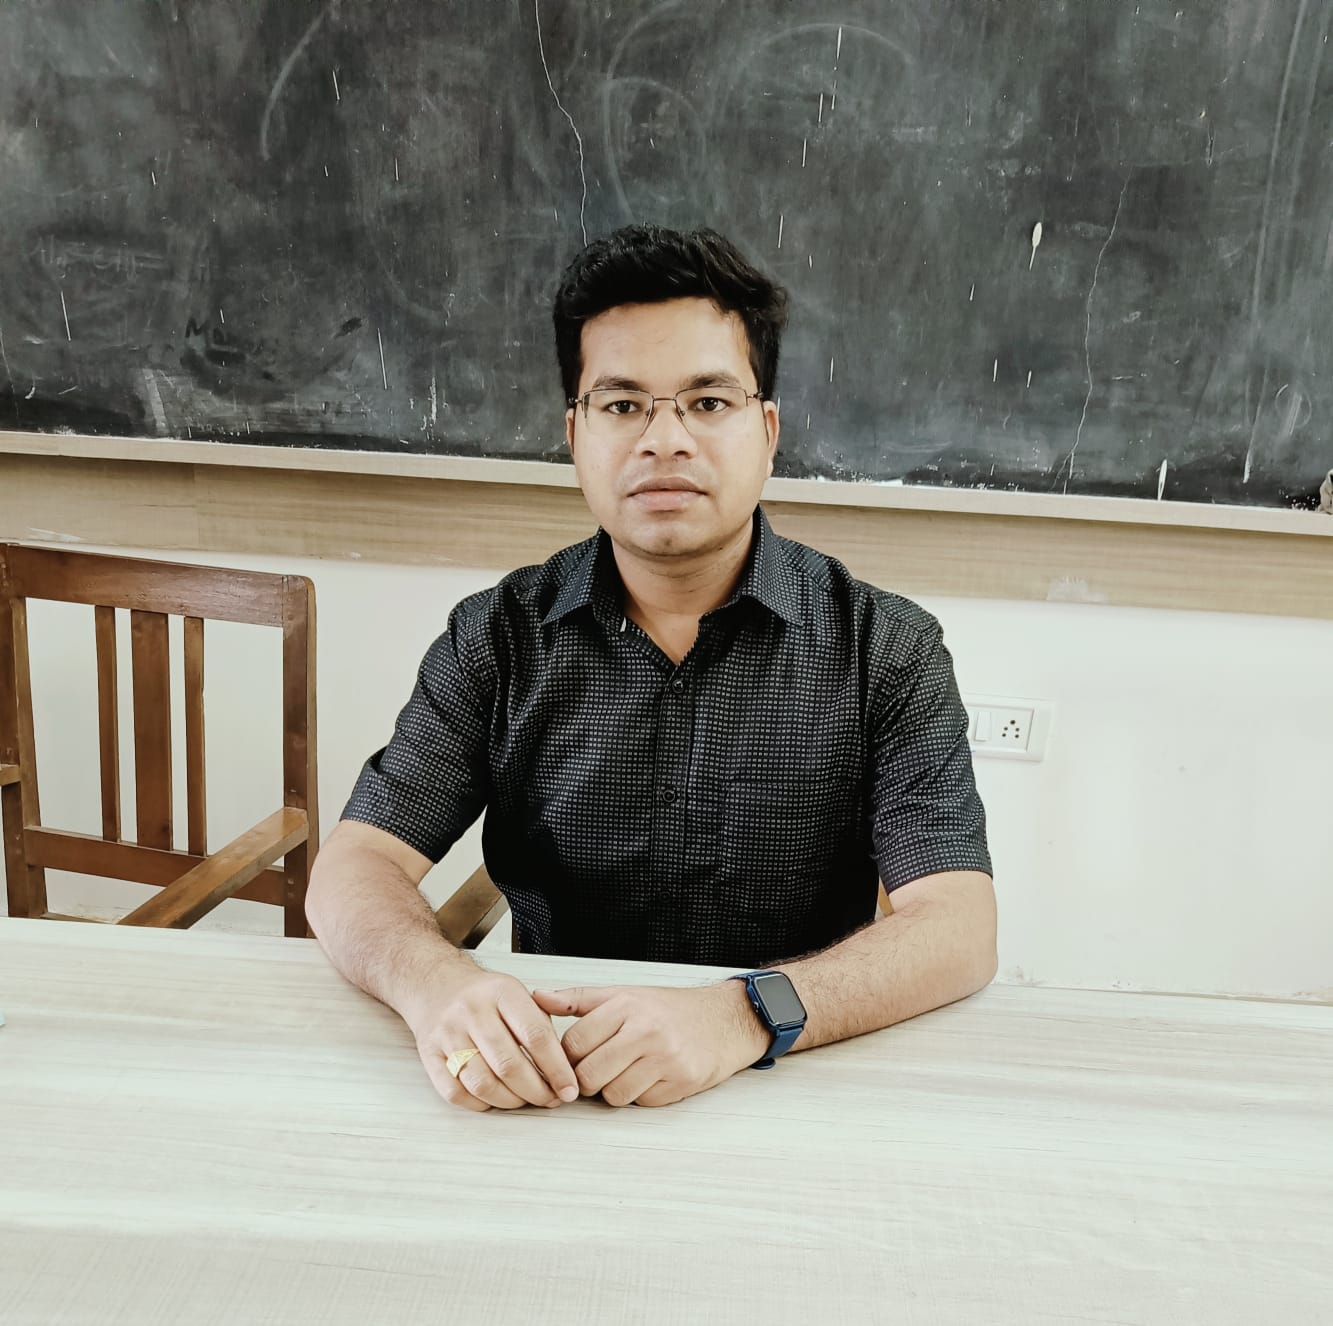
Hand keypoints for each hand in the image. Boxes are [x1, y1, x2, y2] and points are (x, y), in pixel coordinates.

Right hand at [406, 968, 580, 1112]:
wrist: (438, 984)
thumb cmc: (484, 995)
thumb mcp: (518, 993)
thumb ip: (542, 1024)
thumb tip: (565, 1068)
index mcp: (502, 992)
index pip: (536, 1035)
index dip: (557, 1068)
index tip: (569, 1087)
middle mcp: (472, 1010)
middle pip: (509, 1064)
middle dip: (536, 1091)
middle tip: (549, 1099)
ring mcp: (448, 1033)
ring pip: (482, 1083)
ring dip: (510, 1101)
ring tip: (524, 1099)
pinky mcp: (429, 1054)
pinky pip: (456, 1093)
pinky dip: (480, 1104)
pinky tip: (494, 1098)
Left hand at [529, 982, 770, 1107]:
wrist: (723, 1020)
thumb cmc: (667, 1009)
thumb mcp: (622, 994)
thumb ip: (577, 999)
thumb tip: (537, 997)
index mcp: (625, 1006)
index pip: (573, 1045)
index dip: (568, 1057)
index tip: (576, 1057)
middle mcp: (645, 1031)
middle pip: (589, 1076)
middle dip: (587, 1079)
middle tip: (599, 1068)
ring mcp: (665, 1058)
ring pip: (614, 1095)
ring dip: (614, 1089)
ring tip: (628, 1070)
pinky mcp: (681, 1081)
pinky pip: (642, 1102)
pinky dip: (642, 1095)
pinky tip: (652, 1076)